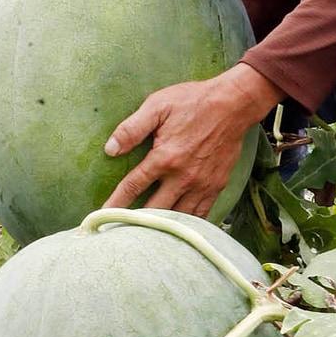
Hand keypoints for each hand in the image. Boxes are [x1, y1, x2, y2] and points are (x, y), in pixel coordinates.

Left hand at [103, 65, 279, 215]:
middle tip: (121, 232)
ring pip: (178, 218)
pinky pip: (200, 215)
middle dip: (136, 222)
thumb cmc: (193, 101)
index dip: (115, 203)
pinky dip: (186, 225)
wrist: (235, 104)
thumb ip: (132, 128)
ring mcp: (202, 185)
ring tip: (146, 235)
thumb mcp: (157, 106)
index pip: (133, 187)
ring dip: (161, 227)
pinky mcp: (216, 187)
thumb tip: (110, 149)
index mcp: (165, 158)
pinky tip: (176, 228)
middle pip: (154, 210)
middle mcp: (183, 177)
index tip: (101, 217)